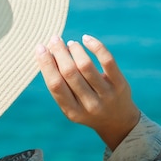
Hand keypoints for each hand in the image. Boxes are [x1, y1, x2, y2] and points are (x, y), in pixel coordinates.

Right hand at [35, 34, 139, 149]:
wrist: (118, 121)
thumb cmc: (86, 107)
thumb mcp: (71, 104)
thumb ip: (60, 84)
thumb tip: (48, 53)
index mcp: (72, 111)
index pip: (55, 85)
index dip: (46, 64)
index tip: (40, 48)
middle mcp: (90, 105)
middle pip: (70, 73)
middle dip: (59, 52)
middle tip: (54, 39)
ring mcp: (107, 95)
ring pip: (86, 66)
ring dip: (75, 50)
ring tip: (71, 43)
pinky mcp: (120, 85)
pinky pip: (108, 61)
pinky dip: (96, 47)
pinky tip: (86, 39)